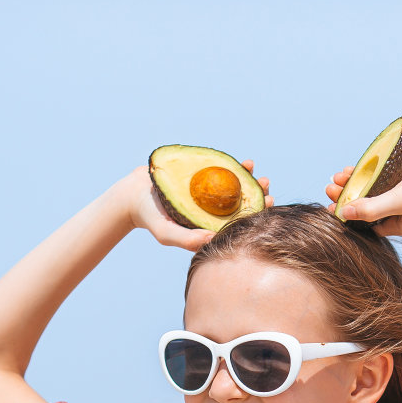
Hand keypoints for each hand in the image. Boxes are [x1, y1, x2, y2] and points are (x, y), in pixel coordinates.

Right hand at [121, 160, 272, 250]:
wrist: (134, 195)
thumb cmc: (151, 218)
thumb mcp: (167, 233)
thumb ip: (188, 239)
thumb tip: (214, 238)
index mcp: (210, 225)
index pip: (238, 222)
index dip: (255, 213)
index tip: (267, 204)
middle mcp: (212, 210)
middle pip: (242, 203)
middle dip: (257, 194)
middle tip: (266, 186)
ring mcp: (208, 192)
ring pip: (234, 185)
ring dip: (249, 179)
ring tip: (256, 170)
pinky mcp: (201, 176)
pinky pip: (221, 170)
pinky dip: (233, 166)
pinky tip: (244, 163)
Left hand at [324, 142, 401, 236]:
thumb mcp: (397, 201)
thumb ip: (370, 209)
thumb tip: (343, 214)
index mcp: (398, 225)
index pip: (365, 224)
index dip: (346, 215)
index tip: (330, 205)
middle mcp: (401, 212)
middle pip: (367, 206)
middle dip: (347, 196)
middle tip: (329, 187)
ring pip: (374, 190)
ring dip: (357, 183)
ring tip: (339, 175)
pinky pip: (385, 178)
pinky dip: (372, 173)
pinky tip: (360, 166)